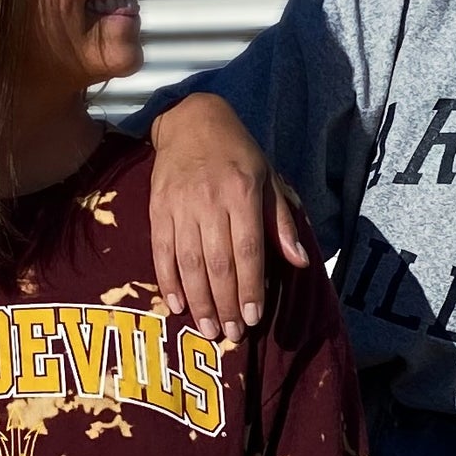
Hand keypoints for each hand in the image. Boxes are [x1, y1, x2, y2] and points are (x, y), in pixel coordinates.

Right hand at [150, 93, 309, 338]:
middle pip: (218, 263)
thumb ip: (280, 222)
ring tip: (209, 329)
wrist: (191, 121)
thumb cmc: (238, 154)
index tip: (253, 316)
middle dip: (225, 304)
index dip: (250, 287)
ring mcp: (180, 206)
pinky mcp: (157, 208)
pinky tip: (177, 306)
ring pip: (189, 262)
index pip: (248, 250)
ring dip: (199, 301)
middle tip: (232, 334)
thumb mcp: (268, 179)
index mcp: (242, 194)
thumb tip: (299, 261)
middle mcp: (210, 202)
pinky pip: (160, 251)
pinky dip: (168, 281)